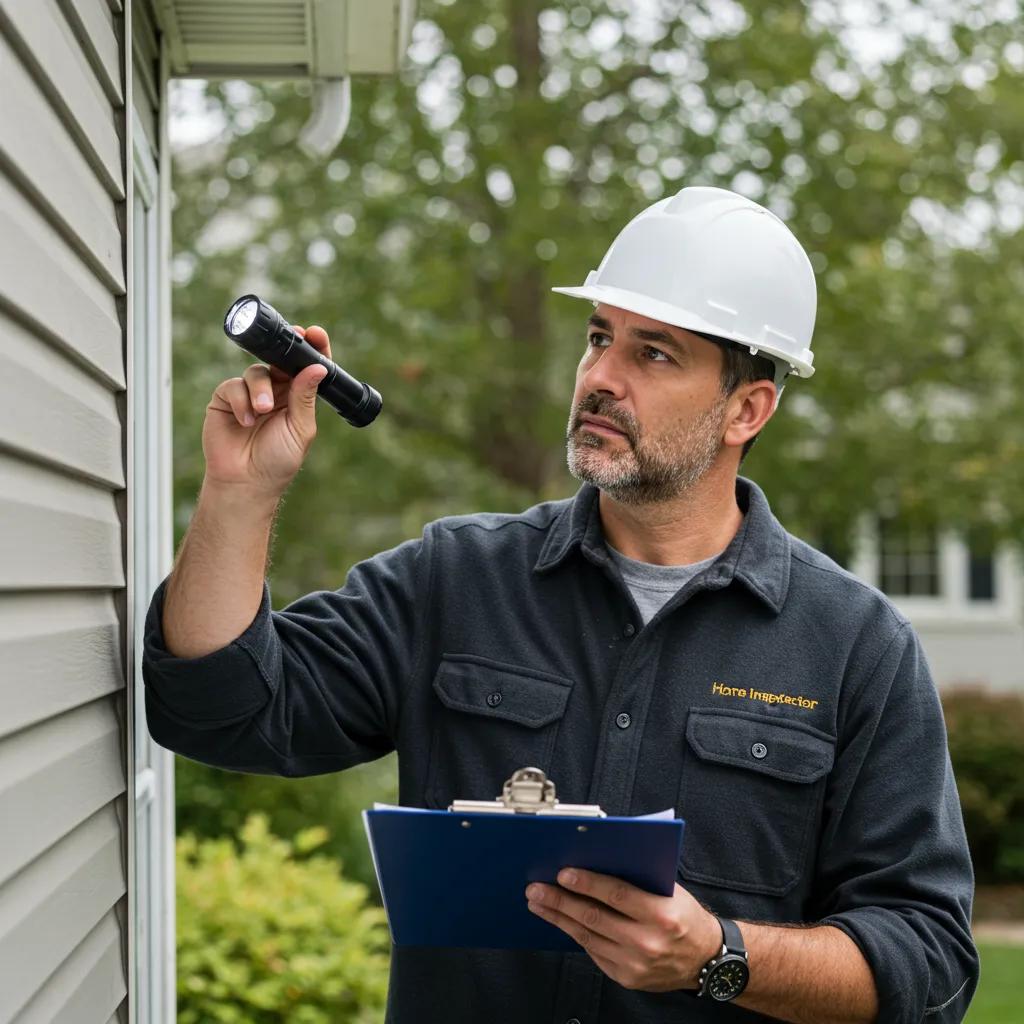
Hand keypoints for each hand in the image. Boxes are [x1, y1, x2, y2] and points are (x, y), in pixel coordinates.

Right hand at [202, 325, 331, 498]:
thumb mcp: (300, 429)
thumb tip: (317, 368)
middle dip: (286, 349)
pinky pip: (233, 386)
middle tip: (294, 338)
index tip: (316, 334)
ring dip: (261, 389)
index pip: (306, 368)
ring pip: (257, 371)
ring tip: (262, 411)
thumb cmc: (277, 461)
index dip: (312, 349)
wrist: (245, 483)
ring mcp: (250, 394)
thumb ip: (305, 397)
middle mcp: (275, 392)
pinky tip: (246, 420)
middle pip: (280, 360)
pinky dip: (241, 401)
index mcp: (297, 398)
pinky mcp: (226, 399)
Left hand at [525, 869, 721, 991]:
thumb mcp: (670, 890)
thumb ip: (638, 878)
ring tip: (539, 903)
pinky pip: (593, 952)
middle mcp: (647, 942)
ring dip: (559, 918)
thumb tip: (597, 858)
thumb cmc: (685, 916)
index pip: (616, 895)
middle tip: (536, 888)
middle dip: (560, 901)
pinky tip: (561, 921)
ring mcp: (635, 964)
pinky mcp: (626, 978)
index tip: (562, 873)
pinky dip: (575, 934)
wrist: (705, 959)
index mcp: (661, 914)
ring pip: (587, 936)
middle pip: (594, 917)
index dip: (587, 883)